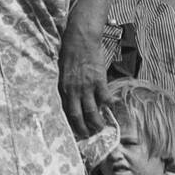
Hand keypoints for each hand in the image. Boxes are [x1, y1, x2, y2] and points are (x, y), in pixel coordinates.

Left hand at [60, 19, 109, 137]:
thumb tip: (71, 97)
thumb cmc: (69, 54)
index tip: (77, 132)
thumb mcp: (62, 72)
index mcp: (63, 89)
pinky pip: (105, 97)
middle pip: (80, 116)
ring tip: (101, 127)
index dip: (73, 125)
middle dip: (85, 128)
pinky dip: (109, 104)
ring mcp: (87, 86)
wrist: (80, 39)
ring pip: (93, 111)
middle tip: (90, 135)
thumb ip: (67, 86)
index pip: (67, 112)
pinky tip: (111, 106)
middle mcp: (74, 91)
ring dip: (98, 122)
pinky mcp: (99, 80)